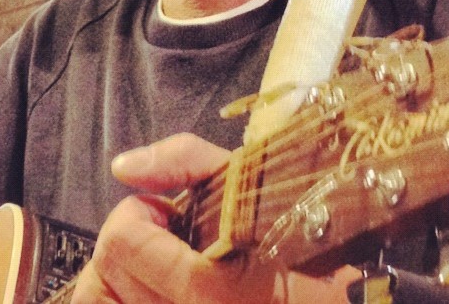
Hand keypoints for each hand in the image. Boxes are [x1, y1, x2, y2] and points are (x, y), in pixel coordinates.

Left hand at [71, 133, 359, 302]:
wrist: (348, 303)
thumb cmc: (298, 234)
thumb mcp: (249, 180)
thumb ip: (183, 159)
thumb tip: (123, 167)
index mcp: (212, 287)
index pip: (121, 241)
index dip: (139, 215)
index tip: (168, 214)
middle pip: (102, 277)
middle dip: (129, 247)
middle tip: (166, 242)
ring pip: (100, 303)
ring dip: (121, 281)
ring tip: (161, 270)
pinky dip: (125, 299)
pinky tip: (155, 291)